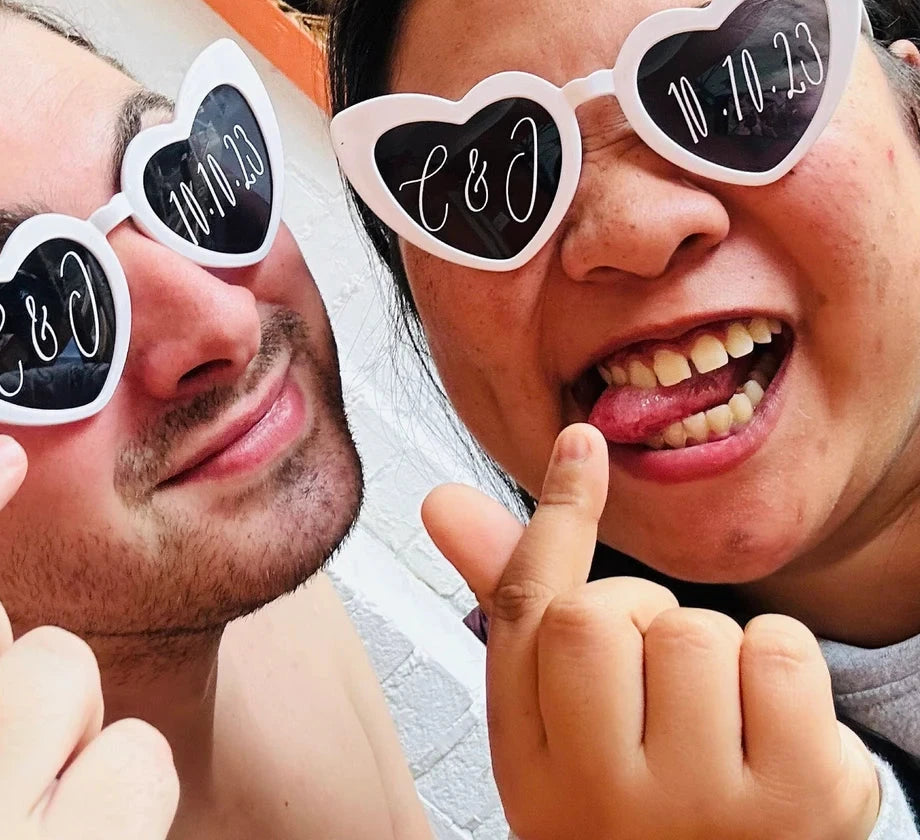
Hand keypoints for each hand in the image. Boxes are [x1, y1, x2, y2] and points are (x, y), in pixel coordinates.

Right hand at [423, 424, 879, 839]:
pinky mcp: (803, 809)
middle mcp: (604, 800)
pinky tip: (779, 731)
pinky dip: (786, 667)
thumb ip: (515, 612)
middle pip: (603, 613)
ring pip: (697, 629)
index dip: (556, 518)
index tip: (585, 443)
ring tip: (721, 722)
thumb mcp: (560, 731)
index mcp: (532, 773)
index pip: (526, 615)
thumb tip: (442, 497)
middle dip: (642, 617)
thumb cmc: (639, 814)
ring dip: (718, 651)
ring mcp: (704, 809)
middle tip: (661, 689)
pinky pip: (783, 652)